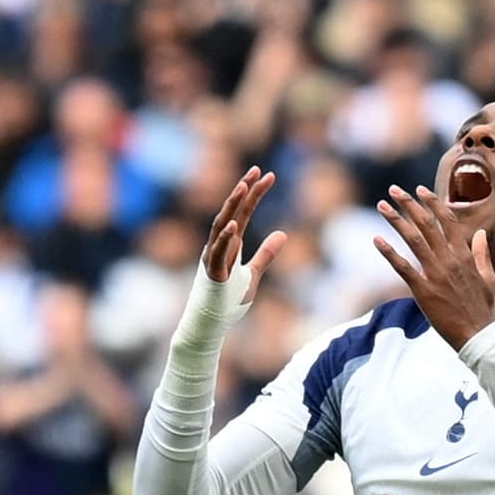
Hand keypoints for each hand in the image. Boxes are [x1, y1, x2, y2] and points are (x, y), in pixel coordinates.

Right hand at [203, 166, 286, 303]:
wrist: (209, 325)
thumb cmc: (228, 301)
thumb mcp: (254, 274)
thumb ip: (267, 253)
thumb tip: (284, 233)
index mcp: (230, 244)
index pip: (243, 212)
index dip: (254, 193)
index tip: (267, 175)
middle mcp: (219, 246)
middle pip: (232, 212)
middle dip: (244, 190)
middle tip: (257, 170)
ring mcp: (213, 258)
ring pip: (221, 226)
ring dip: (232, 206)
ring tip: (244, 187)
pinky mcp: (213, 274)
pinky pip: (217, 253)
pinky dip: (225, 238)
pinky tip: (235, 224)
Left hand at [374, 184, 494, 350]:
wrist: (478, 336)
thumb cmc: (484, 309)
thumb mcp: (489, 278)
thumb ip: (482, 254)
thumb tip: (480, 233)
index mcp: (465, 256)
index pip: (447, 221)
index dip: (433, 203)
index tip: (420, 190)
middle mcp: (450, 260)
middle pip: (427, 224)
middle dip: (409, 204)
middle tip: (394, 190)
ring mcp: (436, 275)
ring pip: (413, 240)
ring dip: (396, 220)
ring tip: (383, 206)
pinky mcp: (423, 291)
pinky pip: (403, 267)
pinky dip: (389, 252)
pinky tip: (377, 240)